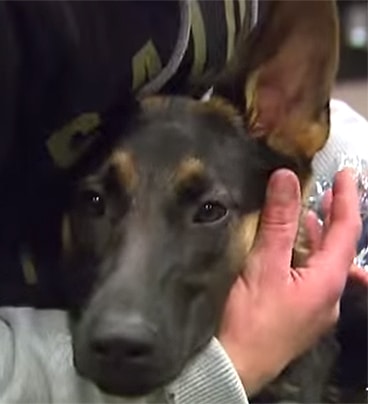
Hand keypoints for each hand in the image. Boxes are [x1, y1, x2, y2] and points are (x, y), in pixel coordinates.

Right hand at [218, 168, 361, 395]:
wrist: (233, 366)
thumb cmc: (249, 319)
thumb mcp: (263, 265)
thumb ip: (278, 222)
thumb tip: (287, 178)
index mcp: (328, 281)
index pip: (346, 231)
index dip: (346, 200)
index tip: (344, 174)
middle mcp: (329, 297)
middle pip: (338, 249)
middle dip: (332, 219)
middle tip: (325, 193)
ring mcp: (314, 310)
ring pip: (322, 265)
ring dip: (315, 238)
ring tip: (304, 216)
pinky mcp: (297, 317)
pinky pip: (308, 279)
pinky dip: (302, 257)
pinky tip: (284, 253)